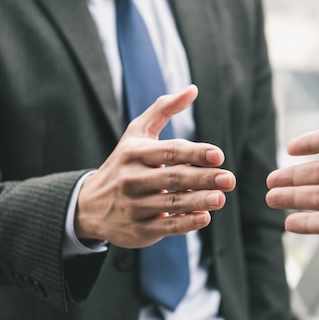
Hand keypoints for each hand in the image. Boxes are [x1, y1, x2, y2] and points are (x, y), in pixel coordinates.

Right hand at [76, 85, 235, 247]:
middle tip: (229, 179)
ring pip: (172, 204)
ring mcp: (134, 206)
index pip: (169, 151)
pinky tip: (204, 218)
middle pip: (173, 178)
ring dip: (199, 202)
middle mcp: (132, 179)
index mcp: (134, 153)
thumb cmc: (123, 163)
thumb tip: (193, 89)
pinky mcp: (138, 230)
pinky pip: (166, 227)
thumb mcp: (136, 133)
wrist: (89, 206)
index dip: (194, 153)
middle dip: (203, 178)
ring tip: (221, 198)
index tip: (218, 155)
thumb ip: (164, 109)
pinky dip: (186, 224)